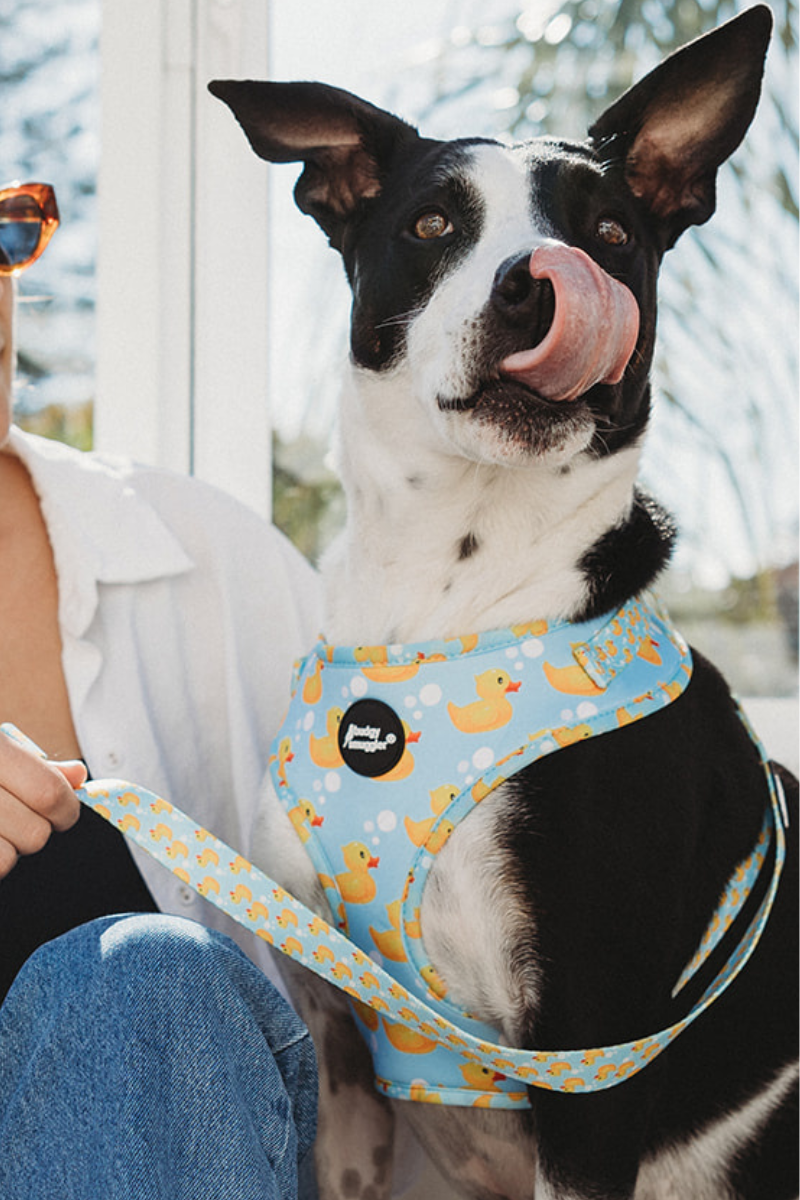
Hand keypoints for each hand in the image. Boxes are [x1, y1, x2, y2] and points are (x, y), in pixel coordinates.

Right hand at [0, 731, 84, 878]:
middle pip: (36, 834)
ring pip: (10, 857)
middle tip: (17, 817)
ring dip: (8, 847)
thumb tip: (79, 775)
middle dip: (36, 830)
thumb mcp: (0, 750)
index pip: (49, 793)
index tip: (63, 812)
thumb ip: (36, 765)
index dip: (66, 809)